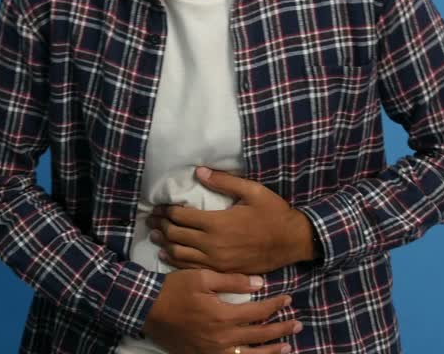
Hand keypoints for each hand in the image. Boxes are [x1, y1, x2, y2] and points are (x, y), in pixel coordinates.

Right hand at [142, 269, 299, 353]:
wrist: (146, 310)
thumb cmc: (174, 290)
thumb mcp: (202, 277)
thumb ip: (232, 281)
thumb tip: (259, 283)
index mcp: (223, 316)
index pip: (258, 312)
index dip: (276, 305)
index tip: (288, 299)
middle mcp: (221, 339)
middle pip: (259, 337)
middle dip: (281, 330)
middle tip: (298, 324)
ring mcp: (212, 352)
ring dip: (270, 352)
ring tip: (287, 348)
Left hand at [146, 167, 316, 274]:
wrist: (292, 242)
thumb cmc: (274, 214)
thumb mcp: (253, 191)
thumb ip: (224, 181)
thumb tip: (199, 171)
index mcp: (217, 223)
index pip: (181, 217)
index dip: (166, 211)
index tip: (158, 206)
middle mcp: (212, 245)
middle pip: (176, 236)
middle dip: (161, 226)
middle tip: (151, 220)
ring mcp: (216, 261)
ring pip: (180, 255)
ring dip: (164, 245)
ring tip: (155, 236)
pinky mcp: (222, 271)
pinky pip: (192, 268)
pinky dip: (176, 262)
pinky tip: (169, 256)